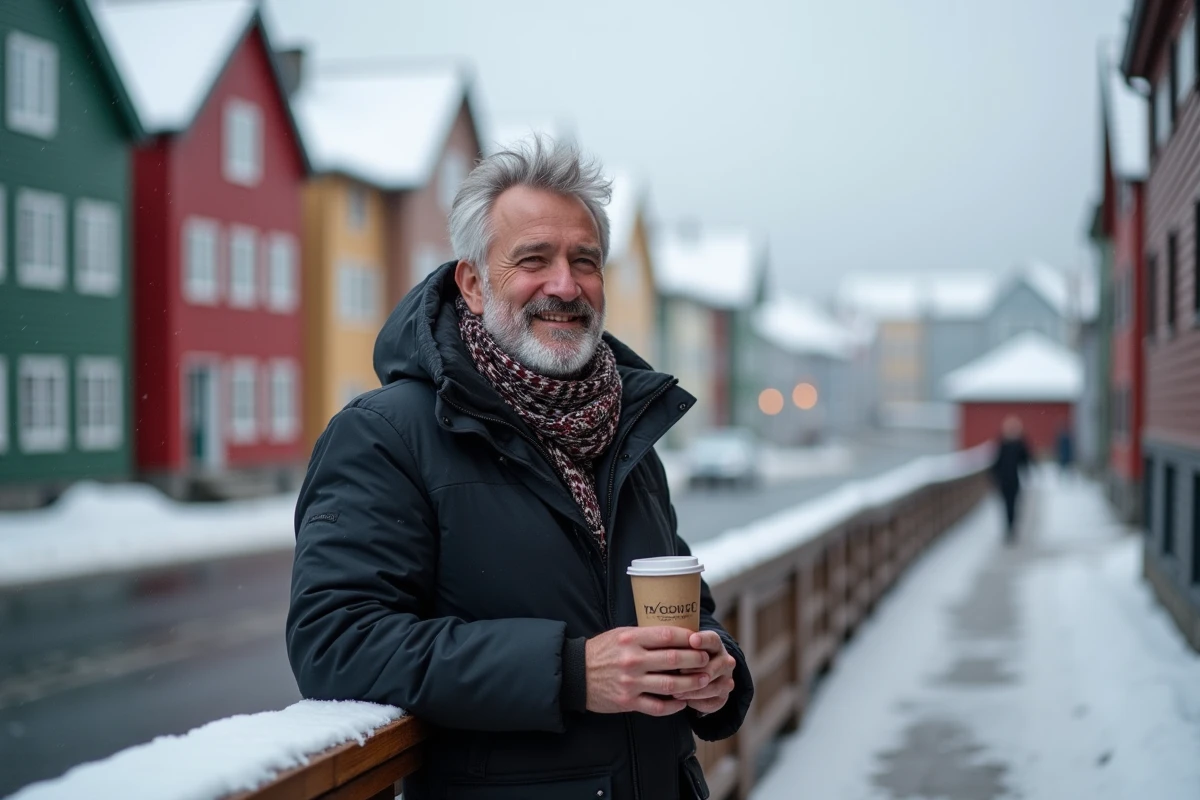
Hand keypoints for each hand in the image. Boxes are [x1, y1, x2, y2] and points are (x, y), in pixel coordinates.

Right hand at [585, 626, 711, 715]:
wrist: (575, 674)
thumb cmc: (601, 651)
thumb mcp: (620, 634)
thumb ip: (645, 636)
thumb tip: (676, 634)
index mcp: (631, 639)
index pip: (668, 635)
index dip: (689, 638)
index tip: (700, 640)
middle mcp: (632, 660)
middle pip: (674, 660)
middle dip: (696, 660)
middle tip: (707, 660)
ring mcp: (631, 683)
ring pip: (670, 685)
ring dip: (691, 684)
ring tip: (703, 681)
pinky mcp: (628, 702)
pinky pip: (658, 707)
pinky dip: (674, 706)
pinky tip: (683, 702)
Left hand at [672, 630, 736, 714]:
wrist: (697, 675)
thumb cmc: (683, 657)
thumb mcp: (681, 648)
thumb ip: (676, 646)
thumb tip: (661, 648)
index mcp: (715, 644)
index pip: (712, 639)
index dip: (703, 640)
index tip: (692, 640)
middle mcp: (725, 661)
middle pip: (712, 667)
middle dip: (693, 671)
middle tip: (678, 673)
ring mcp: (726, 680)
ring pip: (712, 687)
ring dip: (693, 690)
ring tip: (675, 692)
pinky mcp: (723, 697)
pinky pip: (711, 702)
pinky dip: (696, 702)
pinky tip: (684, 700)